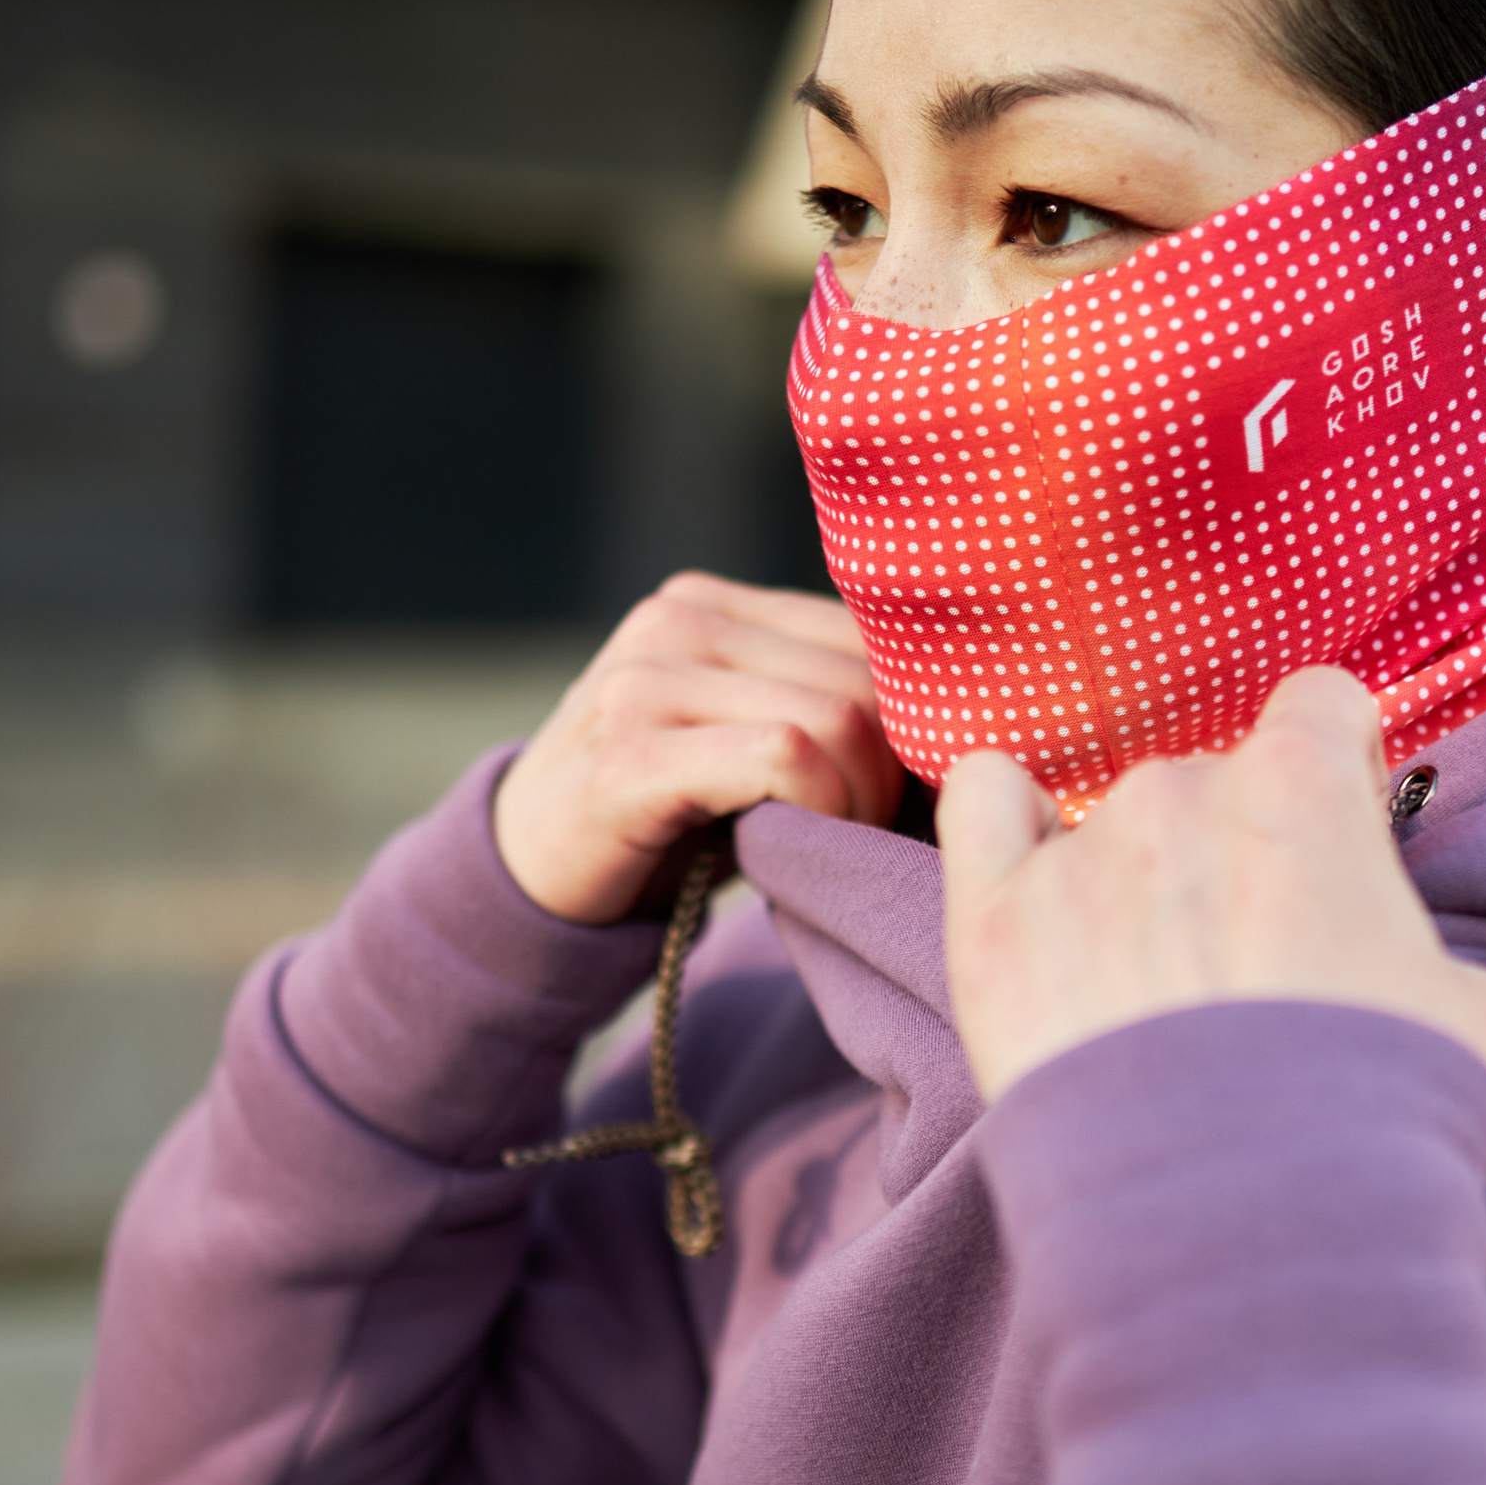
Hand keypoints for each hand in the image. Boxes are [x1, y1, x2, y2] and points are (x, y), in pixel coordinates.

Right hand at [493, 573, 903, 924]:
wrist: (527, 880)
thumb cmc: (663, 823)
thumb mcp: (742, 741)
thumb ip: (820, 706)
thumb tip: (958, 720)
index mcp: (711, 604)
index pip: (868, 633)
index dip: (916, 718)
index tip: (914, 792)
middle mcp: (675, 620)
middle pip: (863, 679)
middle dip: (895, 772)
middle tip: (879, 836)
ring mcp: (645, 680)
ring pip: (834, 717)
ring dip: (861, 802)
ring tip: (839, 845)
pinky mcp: (632, 753)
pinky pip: (784, 758)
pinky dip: (822, 810)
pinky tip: (802, 848)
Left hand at [939, 665, 1485, 1104]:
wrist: (1235, 1216)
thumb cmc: (1376, 1110)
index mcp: (1306, 789)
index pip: (1320, 707)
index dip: (1339, 772)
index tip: (1349, 846)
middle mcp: (1186, 792)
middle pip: (1214, 776)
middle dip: (1237, 846)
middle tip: (1263, 958)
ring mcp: (1080, 852)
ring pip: (1103, 811)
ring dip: (1130, 869)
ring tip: (1162, 982)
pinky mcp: (994, 923)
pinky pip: (978, 805)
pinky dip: (1000, 824)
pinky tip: (1026, 882)